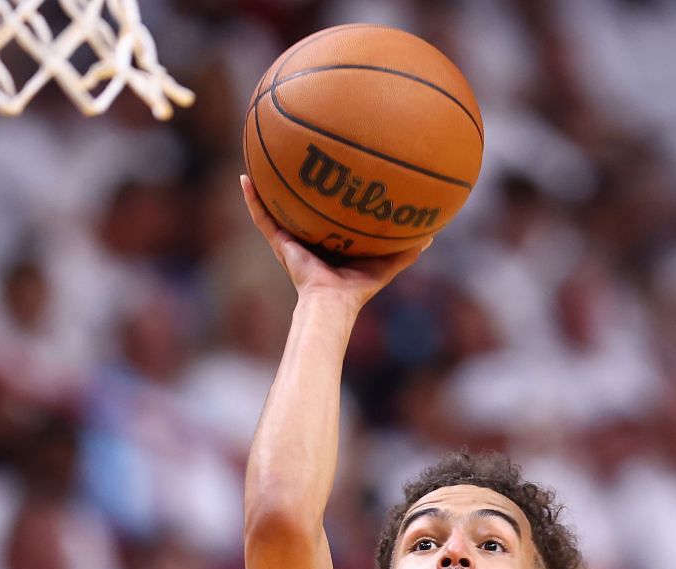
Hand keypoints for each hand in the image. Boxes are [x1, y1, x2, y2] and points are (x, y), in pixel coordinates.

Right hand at [240, 174, 425, 311]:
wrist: (333, 303)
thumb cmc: (358, 288)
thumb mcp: (386, 264)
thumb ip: (406, 251)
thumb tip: (431, 235)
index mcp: (330, 242)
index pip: (327, 214)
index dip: (326, 197)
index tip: (328, 172)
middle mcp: (308, 238)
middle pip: (300, 207)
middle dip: (295, 186)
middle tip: (295, 157)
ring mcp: (291, 239)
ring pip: (275, 208)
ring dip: (265, 186)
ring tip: (257, 159)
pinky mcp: (280, 243)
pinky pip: (262, 217)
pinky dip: (251, 200)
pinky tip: (244, 178)